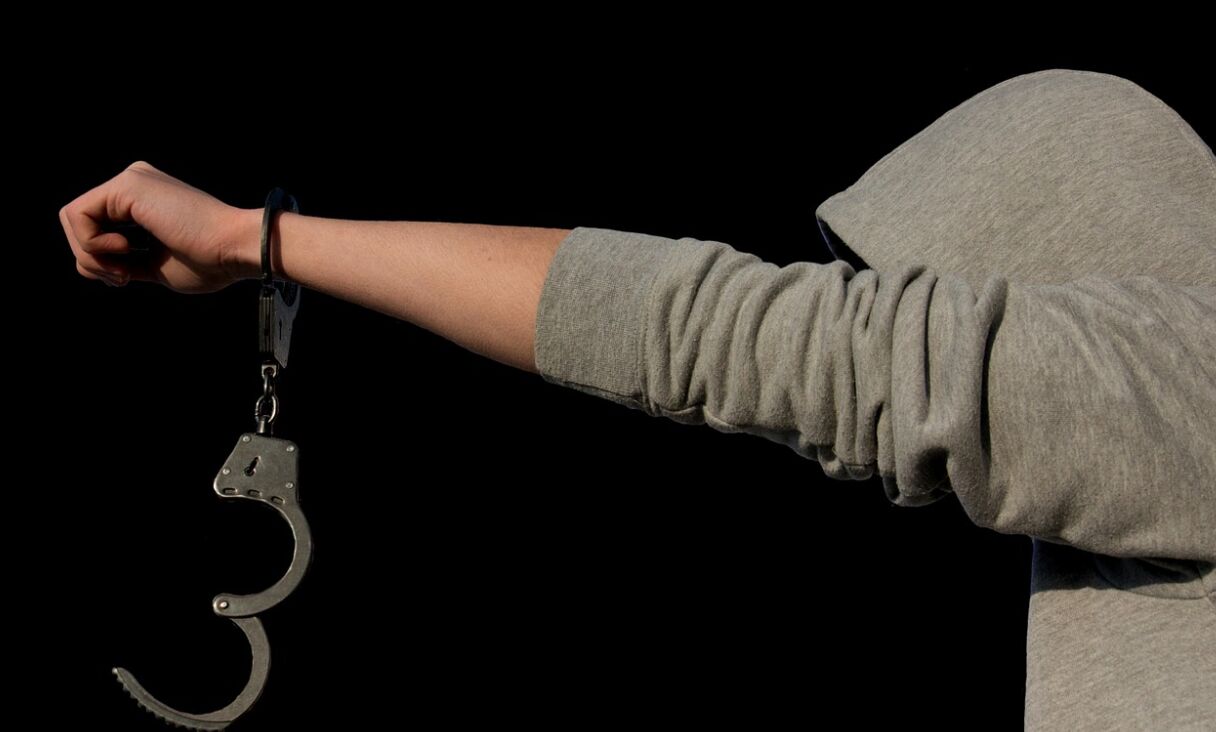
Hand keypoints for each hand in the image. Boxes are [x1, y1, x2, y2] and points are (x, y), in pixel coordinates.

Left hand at [60, 160, 254, 293]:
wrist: (236, 248)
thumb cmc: (210, 261)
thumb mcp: (154, 265)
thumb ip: (123, 260)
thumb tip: (89, 263)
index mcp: (142, 199)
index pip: (93, 226)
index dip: (98, 260)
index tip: (125, 278)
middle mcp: (133, 182)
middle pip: (77, 222)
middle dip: (90, 259)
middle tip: (121, 278)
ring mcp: (129, 180)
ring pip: (72, 219)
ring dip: (90, 255)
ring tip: (123, 270)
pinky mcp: (127, 185)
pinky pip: (78, 216)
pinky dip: (92, 243)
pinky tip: (125, 250)